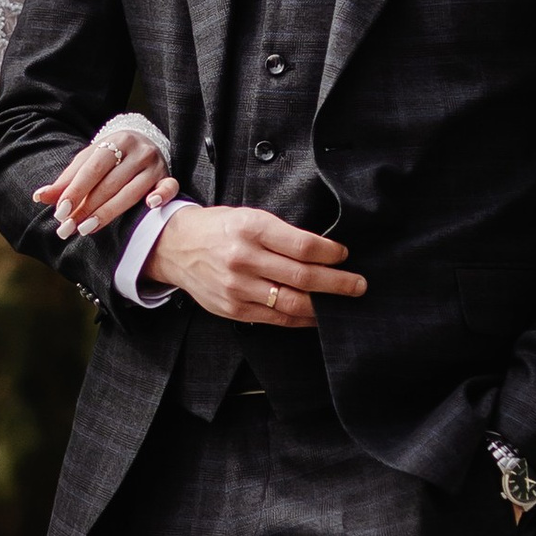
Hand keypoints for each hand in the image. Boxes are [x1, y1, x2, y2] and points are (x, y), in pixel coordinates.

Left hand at [34, 120, 179, 243]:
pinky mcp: (167, 177)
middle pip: (110, 183)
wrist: (144, 143)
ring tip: (86, 229)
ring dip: (108, 213)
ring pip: (132, 192)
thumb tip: (39, 197)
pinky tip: (150, 206)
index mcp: (115, 141)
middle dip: (87, 208)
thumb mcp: (88, 161)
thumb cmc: (110, 157)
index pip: (93, 169)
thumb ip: (67, 180)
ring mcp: (155, 164)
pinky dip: (162, 196)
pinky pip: (169, 187)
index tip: (61, 213)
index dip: (76, 192)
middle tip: (69, 228)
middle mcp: (137, 151)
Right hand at [144, 202, 366, 325]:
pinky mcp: (233, 309)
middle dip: (338, 283)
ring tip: (341, 303)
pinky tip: (314, 315)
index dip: (331, 254)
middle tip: (359, 285)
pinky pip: (276, 317)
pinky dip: (300, 318)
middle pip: (303, 277)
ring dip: (323, 305)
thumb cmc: (219, 228)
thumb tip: (322, 252)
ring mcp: (237, 287)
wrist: (176, 247)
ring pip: (292, 302)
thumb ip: (282, 234)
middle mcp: (244, 259)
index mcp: (251, 229)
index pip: (303, 246)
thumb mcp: (250, 216)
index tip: (344, 255)